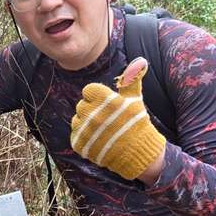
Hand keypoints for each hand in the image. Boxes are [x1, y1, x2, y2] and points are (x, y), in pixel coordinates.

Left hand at [70, 58, 165, 180]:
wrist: (137, 154)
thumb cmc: (136, 124)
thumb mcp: (135, 100)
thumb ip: (131, 80)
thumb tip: (140, 61)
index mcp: (104, 100)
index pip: (89, 91)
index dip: (98, 97)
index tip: (107, 105)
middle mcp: (92, 114)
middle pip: (82, 105)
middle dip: (92, 110)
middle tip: (106, 120)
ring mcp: (84, 130)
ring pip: (77, 120)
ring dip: (86, 123)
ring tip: (102, 130)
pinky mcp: (79, 144)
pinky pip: (75, 134)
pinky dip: (84, 137)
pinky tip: (97, 139)